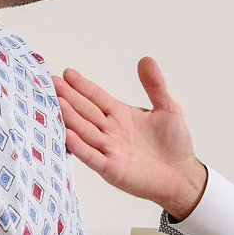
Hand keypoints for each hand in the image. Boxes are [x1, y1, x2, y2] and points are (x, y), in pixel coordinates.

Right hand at [54, 57, 208, 218]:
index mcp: (121, 115)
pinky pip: (91, 156)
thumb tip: (147, 59)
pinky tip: (66, 134)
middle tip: (51, 83)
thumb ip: (155, 85)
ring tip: (55, 103)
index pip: (97, 97)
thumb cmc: (176, 144)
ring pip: (84, 131)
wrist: (183, 175)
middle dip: (68, 97)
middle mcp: (111, 131)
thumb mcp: (168, 108)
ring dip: (69, 118)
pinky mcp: (111, 169)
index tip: (67, 73)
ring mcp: (109, 149)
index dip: (83, 86)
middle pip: (85, 111)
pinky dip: (78, 146)